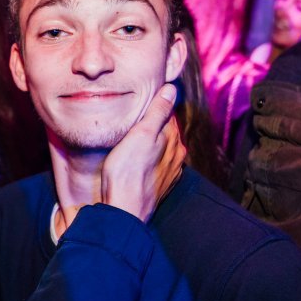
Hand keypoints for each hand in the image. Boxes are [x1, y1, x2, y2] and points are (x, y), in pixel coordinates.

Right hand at [100, 83, 184, 221]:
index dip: (154, 104)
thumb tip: (171, 89)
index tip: (140, 98)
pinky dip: (149, 159)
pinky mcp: (159, 185)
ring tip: (134, 137)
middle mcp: (176, 155)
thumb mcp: (141, 134)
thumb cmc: (128, 172)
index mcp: (173, 140)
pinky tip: (137, 160)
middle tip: (134, 116)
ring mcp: (169, 172)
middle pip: (165, 131)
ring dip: (151, 142)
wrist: (124, 211)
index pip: (167, 113)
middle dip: (153, 123)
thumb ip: (157, 111)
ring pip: (161, 148)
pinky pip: (156, 165)